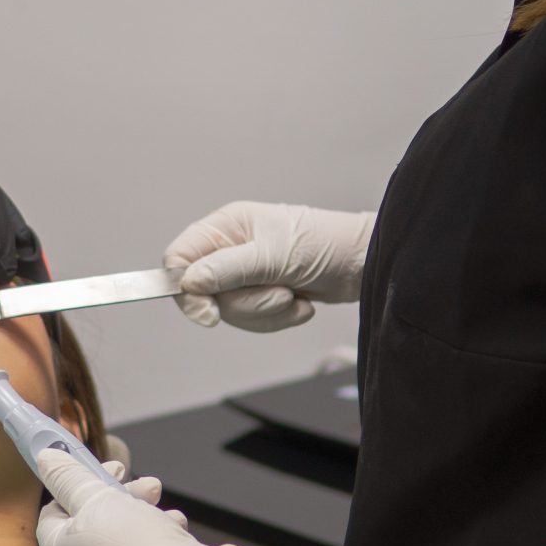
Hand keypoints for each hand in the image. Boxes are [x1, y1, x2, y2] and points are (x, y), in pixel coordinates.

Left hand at [34, 450, 247, 545]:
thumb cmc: (136, 545)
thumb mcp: (99, 499)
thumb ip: (69, 478)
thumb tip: (44, 459)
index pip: (53, 515)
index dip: (78, 486)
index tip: (108, 471)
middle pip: (93, 527)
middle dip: (122, 498)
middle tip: (150, 486)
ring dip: (146, 519)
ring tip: (170, 514)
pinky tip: (177, 536)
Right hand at [164, 201, 377, 331]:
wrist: (364, 264)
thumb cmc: (325, 244)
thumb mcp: (274, 256)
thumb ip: (228, 270)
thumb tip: (189, 282)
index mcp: (226, 226)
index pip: (180, 258)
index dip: (187, 290)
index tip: (209, 315)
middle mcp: (230, 248)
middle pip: (206, 293)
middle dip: (247, 304)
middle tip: (280, 294)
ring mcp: (245, 272)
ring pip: (230, 311)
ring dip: (266, 313)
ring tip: (294, 297)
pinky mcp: (262, 293)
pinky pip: (251, 319)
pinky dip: (278, 319)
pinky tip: (302, 304)